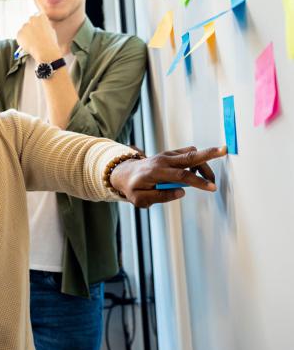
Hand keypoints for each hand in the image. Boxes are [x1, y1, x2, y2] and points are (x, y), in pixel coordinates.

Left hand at [16, 13, 60, 62]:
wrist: (44, 49)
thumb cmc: (50, 42)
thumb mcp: (51, 31)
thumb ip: (45, 27)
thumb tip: (41, 28)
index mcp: (42, 17)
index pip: (38, 17)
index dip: (39, 24)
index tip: (39, 29)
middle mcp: (32, 19)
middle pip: (30, 22)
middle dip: (31, 27)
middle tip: (34, 36)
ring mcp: (24, 26)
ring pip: (24, 29)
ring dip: (26, 33)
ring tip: (32, 42)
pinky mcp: (19, 33)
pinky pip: (20, 36)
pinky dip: (22, 40)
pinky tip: (28, 44)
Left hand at [110, 146, 227, 207]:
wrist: (125, 173)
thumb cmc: (133, 187)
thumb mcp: (141, 199)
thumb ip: (161, 196)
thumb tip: (181, 192)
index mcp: (155, 172)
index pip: (181, 175)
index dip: (198, 181)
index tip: (211, 188)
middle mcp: (162, 160)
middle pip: (189, 156)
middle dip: (208, 153)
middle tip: (224, 150)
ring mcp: (167, 155)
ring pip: (191, 154)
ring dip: (203, 164)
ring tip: (208, 181)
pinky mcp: (170, 154)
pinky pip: (187, 154)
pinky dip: (196, 162)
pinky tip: (195, 174)